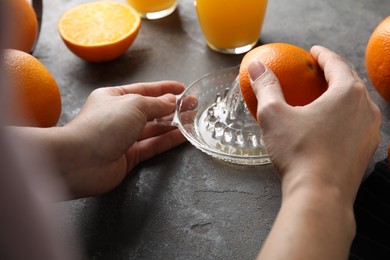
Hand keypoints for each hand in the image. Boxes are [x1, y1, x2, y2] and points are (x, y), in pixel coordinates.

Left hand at [57, 81, 185, 197]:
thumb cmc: (104, 124)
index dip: (164, 89)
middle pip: (150, 110)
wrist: (81, 160)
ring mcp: (123, 138)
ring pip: (153, 129)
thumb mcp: (134, 105)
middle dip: (172, 108)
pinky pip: (152, 145)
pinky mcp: (129, 157)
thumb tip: (173, 101)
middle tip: (193, 106)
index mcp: (113, 97)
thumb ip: (156, 104)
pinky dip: (167, 141)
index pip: (143, 90)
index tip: (182, 89)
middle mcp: (119, 116)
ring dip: (173, 124)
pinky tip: (183, 136)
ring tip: (192, 120)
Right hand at [249, 46, 380, 258]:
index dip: (322, 55)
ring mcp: (370, 132)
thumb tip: (257, 66)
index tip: (313, 52)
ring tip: (323, 99)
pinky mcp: (366, 152)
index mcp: (347, 93)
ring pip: (356, 105)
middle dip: (334, 73)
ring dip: (340, 97)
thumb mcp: (274, 114)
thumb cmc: (298, 152)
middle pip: (350, 82)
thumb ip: (266, 87)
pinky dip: (343, 119)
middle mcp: (366, 109)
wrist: (319, 195)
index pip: (336, 63)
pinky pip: (356, 126)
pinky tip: (328, 127)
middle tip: (318, 72)